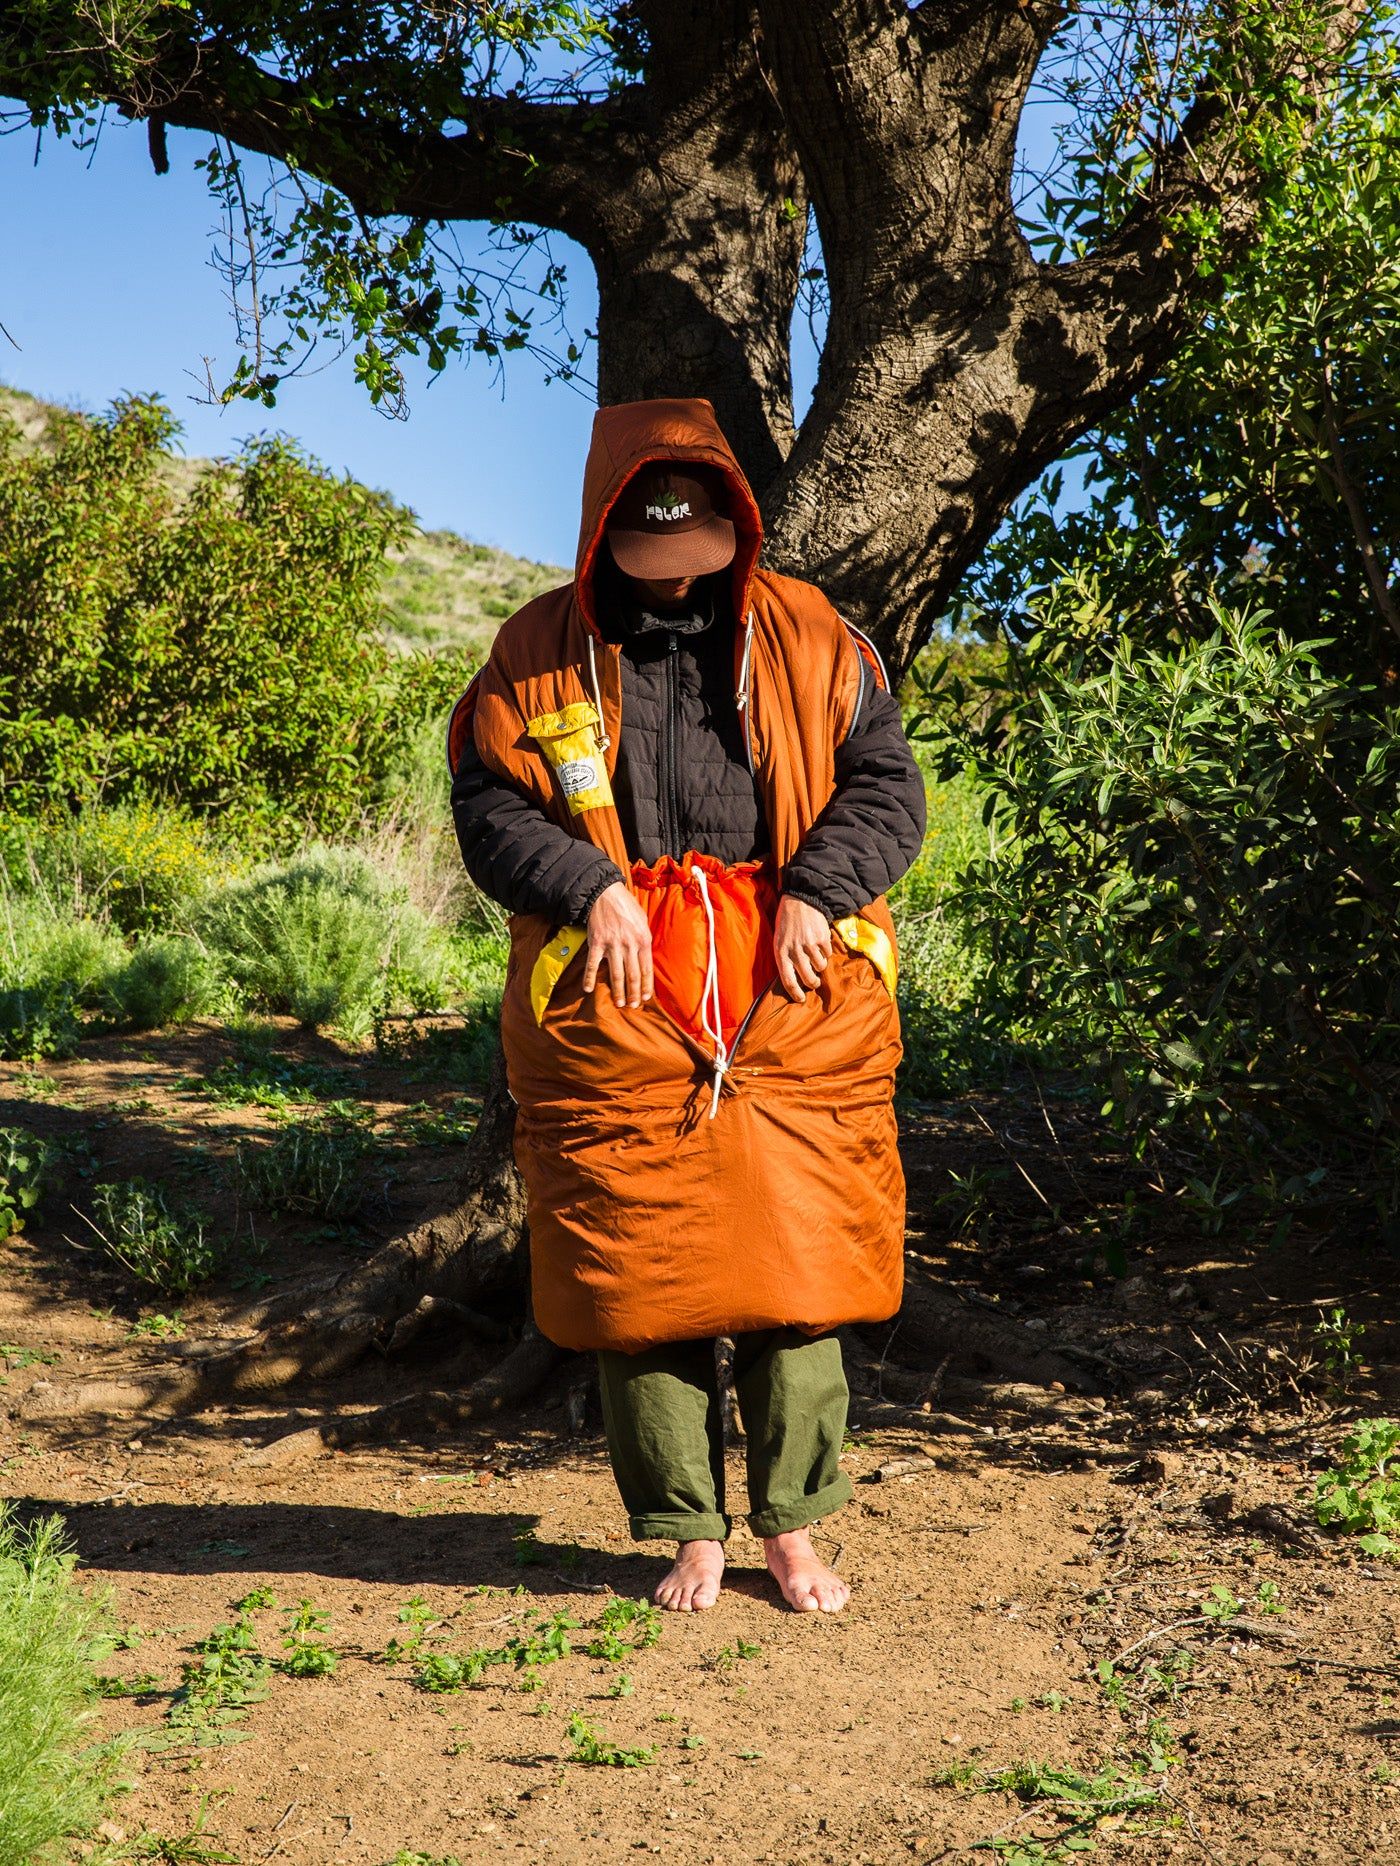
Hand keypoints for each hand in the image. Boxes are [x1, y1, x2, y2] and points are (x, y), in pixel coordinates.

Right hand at [583, 882, 653, 1007]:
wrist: (605, 894)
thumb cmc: (627, 907)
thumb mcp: (643, 921)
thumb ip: (644, 941)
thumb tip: (646, 959)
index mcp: (643, 940)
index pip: (647, 969)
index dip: (646, 986)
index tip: (646, 998)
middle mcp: (629, 944)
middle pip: (633, 975)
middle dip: (634, 994)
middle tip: (633, 1007)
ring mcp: (612, 945)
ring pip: (616, 974)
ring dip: (618, 991)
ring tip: (619, 1004)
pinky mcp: (596, 943)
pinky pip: (593, 964)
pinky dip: (590, 978)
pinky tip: (588, 989)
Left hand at [773, 895, 830, 1001]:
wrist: (799, 901)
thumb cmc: (786, 924)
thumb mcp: (778, 941)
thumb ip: (784, 959)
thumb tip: (793, 980)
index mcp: (781, 953)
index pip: (788, 981)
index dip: (795, 994)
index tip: (801, 1000)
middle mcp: (795, 951)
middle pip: (808, 979)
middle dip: (813, 984)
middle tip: (815, 983)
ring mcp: (809, 945)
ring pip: (821, 967)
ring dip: (820, 966)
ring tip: (816, 957)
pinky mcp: (822, 938)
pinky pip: (828, 955)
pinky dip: (826, 953)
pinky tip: (819, 944)